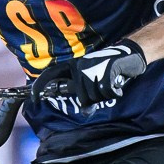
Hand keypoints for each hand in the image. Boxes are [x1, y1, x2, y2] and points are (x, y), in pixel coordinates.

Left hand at [30, 39, 146, 110]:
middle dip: (94, 98)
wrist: (129, 53)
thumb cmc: (110, 68)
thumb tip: (85, 111)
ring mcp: (92, 67)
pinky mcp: (105, 70)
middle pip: (82, 96)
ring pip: (94, 96)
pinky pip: (106, 93)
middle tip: (104, 89)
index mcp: (74, 66)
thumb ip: (85, 92)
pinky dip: (114, 93)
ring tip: (110, 83)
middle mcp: (80, 66)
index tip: (33, 98)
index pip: (51, 74)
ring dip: (104, 95)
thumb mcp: (92, 77)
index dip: (40, 86)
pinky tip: (116, 85)